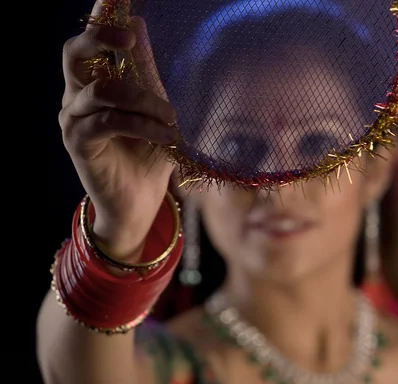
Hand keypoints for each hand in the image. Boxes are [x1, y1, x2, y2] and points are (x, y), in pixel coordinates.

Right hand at [59, 2, 177, 260]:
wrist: (141, 200)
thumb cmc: (148, 153)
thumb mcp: (154, 108)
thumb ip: (144, 71)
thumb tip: (138, 23)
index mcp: (94, 82)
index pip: (90, 41)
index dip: (99, 16)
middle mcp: (76, 96)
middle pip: (74, 53)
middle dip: (102, 38)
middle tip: (131, 40)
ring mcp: (73, 119)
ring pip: (102, 90)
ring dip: (144, 100)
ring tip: (171, 119)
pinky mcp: (79, 143)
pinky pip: (109, 121)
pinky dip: (143, 124)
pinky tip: (166, 136)